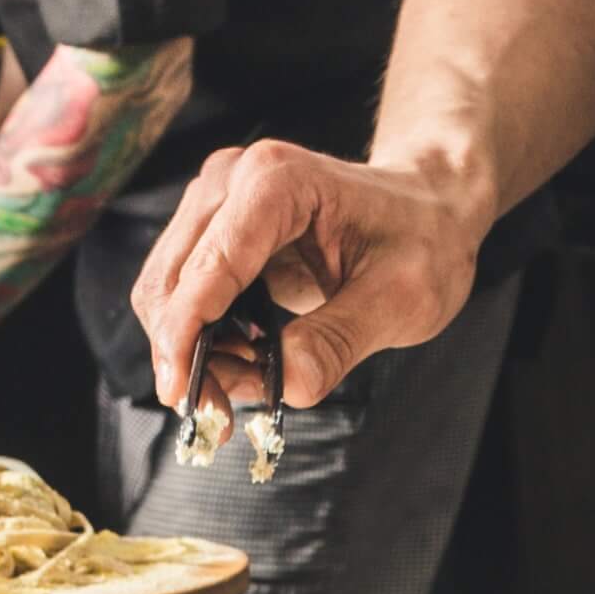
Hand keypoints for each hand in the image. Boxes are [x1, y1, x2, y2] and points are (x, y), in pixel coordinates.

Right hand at [131, 140, 491, 432]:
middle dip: (183, 354)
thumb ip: (339, 340)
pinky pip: (184, 292)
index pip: (210, 265)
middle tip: (217, 413)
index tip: (181, 394)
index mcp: (280, 182)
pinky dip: (200, 336)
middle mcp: (234, 179)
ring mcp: (218, 200)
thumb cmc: (424, 242)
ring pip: (166, 290)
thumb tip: (287, 385)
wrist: (428, 208)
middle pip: (171, 280)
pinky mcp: (215, 228)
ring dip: (188, 350)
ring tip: (240, 388)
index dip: (187, 334)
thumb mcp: (403, 300)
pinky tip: (242, 361)